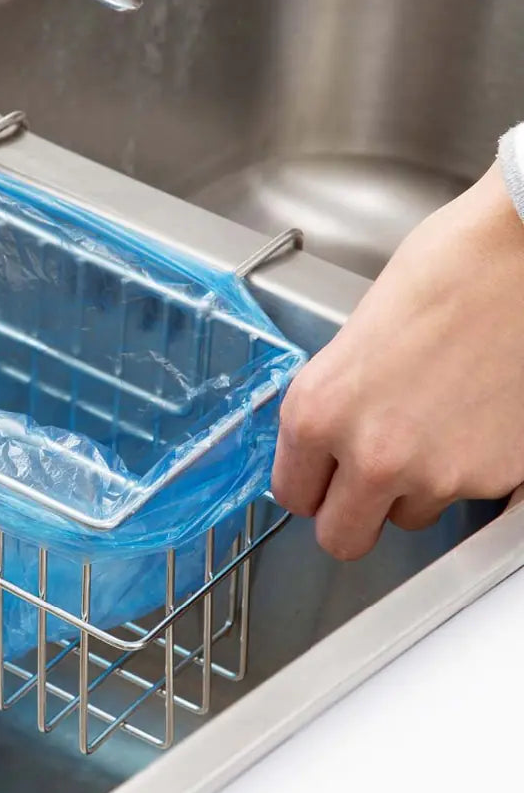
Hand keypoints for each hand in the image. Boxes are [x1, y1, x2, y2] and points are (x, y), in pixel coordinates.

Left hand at [272, 163, 523, 559]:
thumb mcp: (354, 339)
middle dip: (350, 514)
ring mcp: (439, 474)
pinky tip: (474, 422)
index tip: (318, 479)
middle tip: (364, 484)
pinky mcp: (498, 480)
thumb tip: (329, 439)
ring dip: (413, 490)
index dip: (308, 486)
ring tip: (433, 426)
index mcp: (317, 411)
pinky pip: (468, 500)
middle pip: (341, 538)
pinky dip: (468, 474)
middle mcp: (370, 453)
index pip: (291, 495)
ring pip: (410, 517)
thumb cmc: (445, 270)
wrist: (522, 254)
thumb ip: (335, 402)